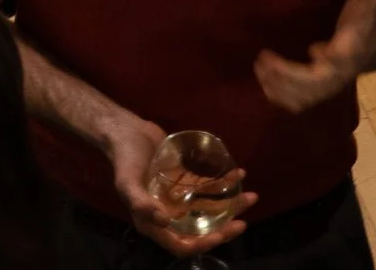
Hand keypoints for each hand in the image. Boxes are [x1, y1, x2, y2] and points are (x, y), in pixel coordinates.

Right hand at [104, 113, 253, 256]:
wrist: (126, 131)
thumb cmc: (124, 158)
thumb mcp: (127, 181)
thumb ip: (141, 203)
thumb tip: (164, 221)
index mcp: (152, 222)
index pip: (180, 244)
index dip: (201, 244)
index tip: (220, 235)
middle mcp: (168, 214)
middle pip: (200, 230)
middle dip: (223, 229)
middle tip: (242, 223)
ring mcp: (179, 199)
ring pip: (209, 209)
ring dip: (231, 206)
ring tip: (251, 197)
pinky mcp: (186, 182)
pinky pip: (209, 187)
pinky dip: (225, 183)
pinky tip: (239, 174)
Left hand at [256, 0, 375, 112]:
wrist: (369, 48)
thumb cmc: (360, 22)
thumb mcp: (364, 2)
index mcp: (349, 51)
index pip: (341, 58)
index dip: (330, 57)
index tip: (314, 48)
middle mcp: (338, 73)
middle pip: (315, 84)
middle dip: (288, 74)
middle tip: (262, 58)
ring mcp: (327, 86)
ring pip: (304, 98)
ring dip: (279, 87)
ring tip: (259, 67)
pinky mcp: (316, 92)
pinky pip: (298, 102)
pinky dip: (279, 96)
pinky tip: (263, 82)